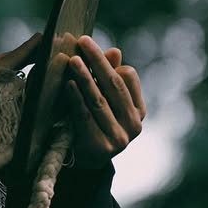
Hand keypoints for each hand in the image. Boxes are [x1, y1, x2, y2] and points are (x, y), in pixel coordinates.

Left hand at [0, 32, 41, 139]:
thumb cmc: (2, 141)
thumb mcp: (23, 110)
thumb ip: (33, 86)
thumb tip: (49, 67)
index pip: (9, 59)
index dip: (29, 48)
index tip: (43, 37)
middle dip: (21, 55)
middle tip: (41, 46)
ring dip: (11, 66)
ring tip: (31, 59)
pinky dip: (0, 77)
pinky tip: (14, 76)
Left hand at [64, 35, 144, 168]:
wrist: (83, 164)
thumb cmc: (93, 125)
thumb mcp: (103, 101)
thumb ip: (108, 78)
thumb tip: (115, 51)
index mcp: (138, 110)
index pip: (128, 77)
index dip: (108, 60)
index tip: (88, 44)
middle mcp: (134, 125)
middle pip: (113, 85)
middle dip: (96, 61)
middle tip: (82, 42)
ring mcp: (119, 137)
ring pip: (99, 100)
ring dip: (85, 77)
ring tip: (73, 60)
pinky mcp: (101, 147)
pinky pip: (85, 116)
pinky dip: (76, 99)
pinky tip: (68, 84)